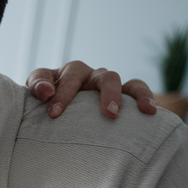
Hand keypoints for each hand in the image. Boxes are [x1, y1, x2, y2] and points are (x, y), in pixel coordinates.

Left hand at [27, 61, 157, 118]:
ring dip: (137, 95)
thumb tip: (46, 92)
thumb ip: (37, 86)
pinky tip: (152, 113)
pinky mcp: (121, 97)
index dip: (63, 94)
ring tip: (144, 111)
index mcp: (72, 72)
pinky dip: (147, 98)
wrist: (52, 106)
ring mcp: (109, 86)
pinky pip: (138, 92)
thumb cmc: (43, 98)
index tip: (54, 114)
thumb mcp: (36, 90)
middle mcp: (94, 76)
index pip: (71, 78)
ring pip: (130, 84)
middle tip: (109, 114)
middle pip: (107, 77)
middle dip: (108, 94)